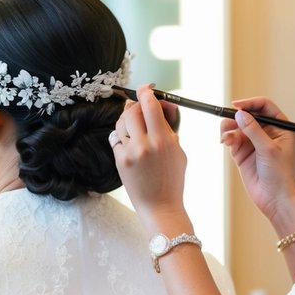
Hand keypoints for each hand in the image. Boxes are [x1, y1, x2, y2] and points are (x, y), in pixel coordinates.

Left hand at [111, 85, 188, 229]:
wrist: (160, 206)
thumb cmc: (172, 179)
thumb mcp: (179, 151)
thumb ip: (169, 128)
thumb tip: (162, 107)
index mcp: (164, 140)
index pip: (150, 105)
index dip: (146, 92)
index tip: (146, 88)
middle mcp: (145, 144)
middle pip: (133, 110)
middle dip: (136, 105)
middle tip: (140, 106)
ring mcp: (130, 152)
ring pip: (122, 122)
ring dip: (127, 118)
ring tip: (134, 123)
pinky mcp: (120, 160)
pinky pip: (116, 138)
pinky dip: (121, 134)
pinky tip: (128, 138)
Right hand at [220, 96, 294, 224]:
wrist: (274, 199)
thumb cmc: (280, 174)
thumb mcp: (268, 149)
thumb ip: (253, 130)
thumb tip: (240, 114)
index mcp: (280, 127)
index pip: (264, 107)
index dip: (250, 104)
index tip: (236, 106)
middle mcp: (267, 132)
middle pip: (248, 115)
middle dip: (235, 117)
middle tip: (226, 122)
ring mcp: (254, 142)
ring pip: (237, 127)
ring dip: (228, 128)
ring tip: (225, 137)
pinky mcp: (243, 153)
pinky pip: (232, 139)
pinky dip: (227, 138)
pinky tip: (225, 142)